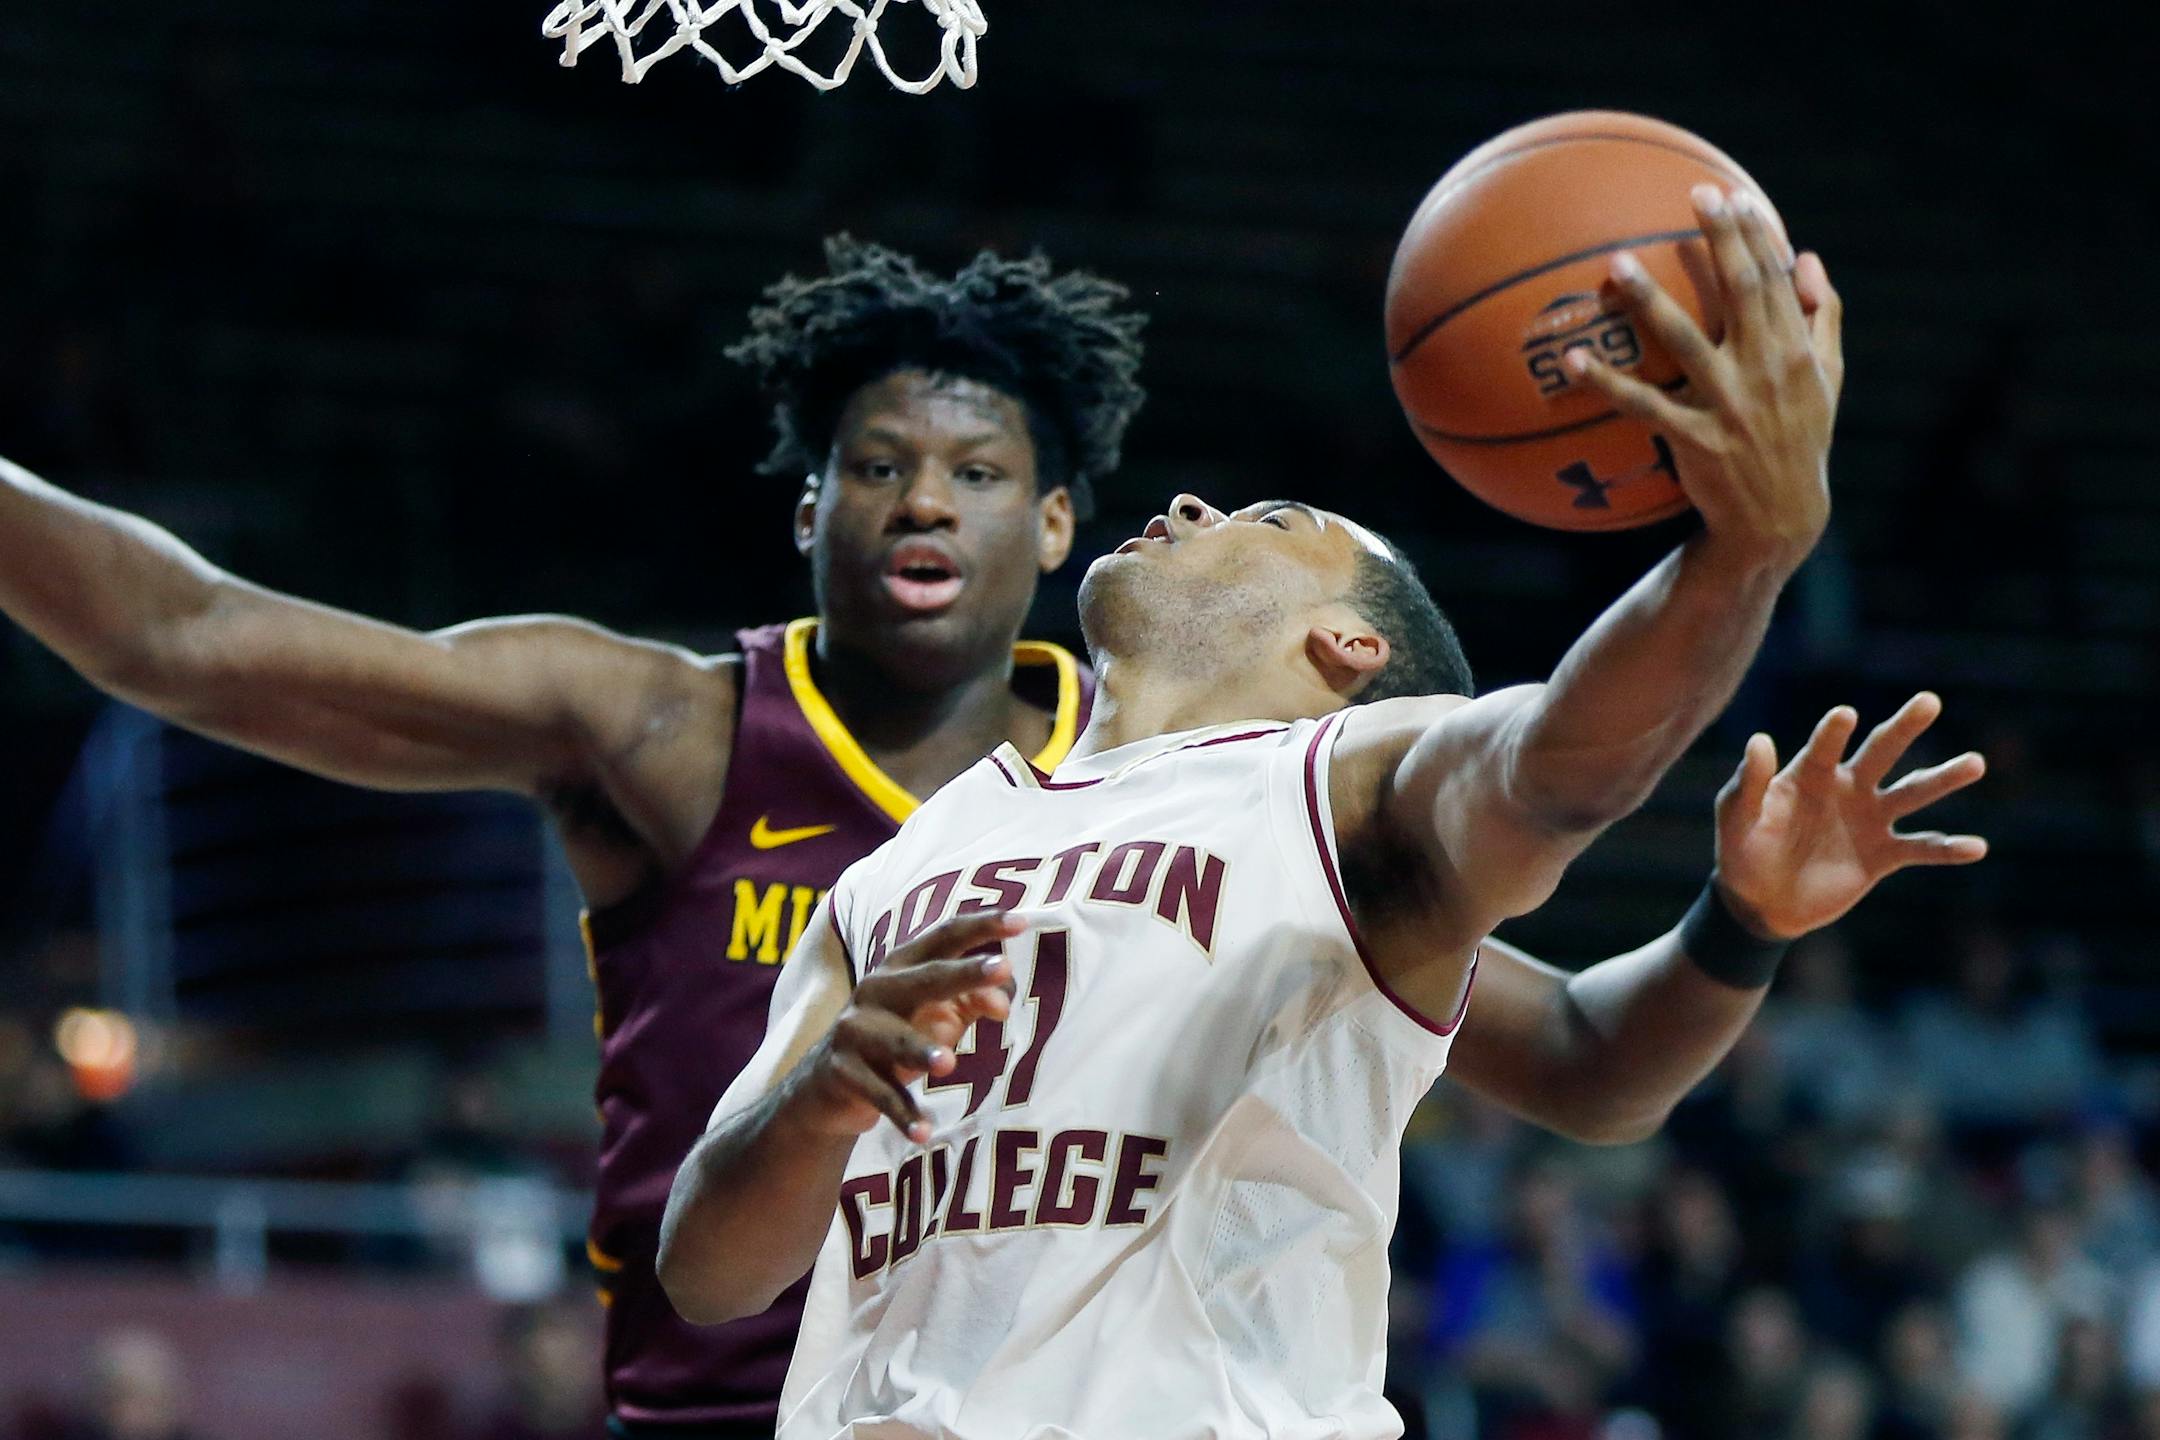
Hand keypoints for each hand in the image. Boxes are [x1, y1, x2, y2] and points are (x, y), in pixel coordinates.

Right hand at [794, 911, 1021, 1142]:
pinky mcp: (843, 1072)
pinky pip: (880, 1096)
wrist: (826, 1085)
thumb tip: (1005, 1001)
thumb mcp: (936, 1016)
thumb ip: (973, 1001)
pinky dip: (903, 1115)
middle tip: (1003, 968)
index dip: (982, 926)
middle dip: (965, 972)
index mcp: (902, 966)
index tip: (1022, 921)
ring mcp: (854, 1030)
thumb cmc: (896, 1037)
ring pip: (896, 1040)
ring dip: (922, 1051)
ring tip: (949, 1064)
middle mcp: (876, 989)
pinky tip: (924, 1133)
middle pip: (926, 978)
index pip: (945, 937)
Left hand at [1569, 185, 1842, 568]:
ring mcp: (1729, 404)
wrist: (1779, 519)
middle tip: (1694, 193)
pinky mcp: (1695, 439)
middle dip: (1721, 239)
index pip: (1776, 279)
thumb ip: (1822, 318)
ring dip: (1650, 300)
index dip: (1755, 234)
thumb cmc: (1800, 440)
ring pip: (1685, 341)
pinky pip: (1644, 405)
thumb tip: (1809, 259)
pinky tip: (1575, 361)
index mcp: (1796, 351)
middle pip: (1742, 291)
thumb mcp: (1827, 380)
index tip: (1731, 194)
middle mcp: (1765, 370)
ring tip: (1615, 263)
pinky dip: (1609, 384)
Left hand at [1714, 693, 1987, 939]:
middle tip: (1929, 701)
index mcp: (1809, 774)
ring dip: (1943, 778)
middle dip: (1904, 727)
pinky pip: (1920, 848)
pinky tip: (1976, 847)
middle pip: (1880, 752)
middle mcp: (1845, 789)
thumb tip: (1759, 740)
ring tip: (1975, 762)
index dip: (1833, 733)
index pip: (1824, 747)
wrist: (1760, 903)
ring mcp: (1868, 820)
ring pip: (1911, 793)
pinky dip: (1947, 849)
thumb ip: (1748, 783)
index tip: (1845, 715)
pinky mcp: (1882, 856)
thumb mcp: (1737, 818)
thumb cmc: (1742, 852)